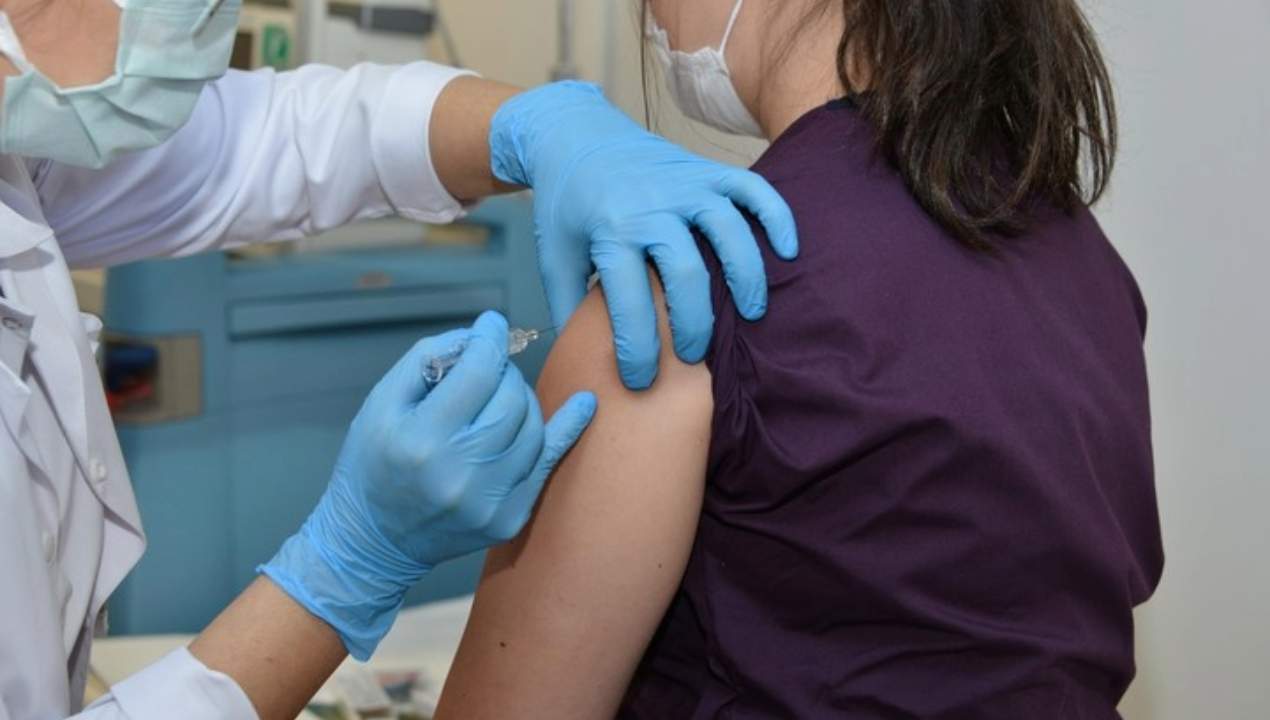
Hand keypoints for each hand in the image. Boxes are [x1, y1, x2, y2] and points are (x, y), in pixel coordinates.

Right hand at [259, 311, 595, 659]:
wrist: (374, 540)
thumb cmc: (372, 466)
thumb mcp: (381, 404)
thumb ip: (427, 359)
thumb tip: (477, 336)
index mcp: (422, 442)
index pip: (476, 375)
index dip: (489, 341)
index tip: (492, 325)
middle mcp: (459, 476)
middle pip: (510, 399)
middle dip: (503, 373)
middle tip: (486, 371)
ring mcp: (488, 502)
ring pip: (532, 427)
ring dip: (521, 400)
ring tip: (498, 398)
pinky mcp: (508, 519)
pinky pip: (547, 464)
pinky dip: (566, 429)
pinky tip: (584, 404)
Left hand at [489, 81, 797, 388]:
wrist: (574, 135)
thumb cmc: (566, 205)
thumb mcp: (553, 256)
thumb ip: (567, 307)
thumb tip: (581, 362)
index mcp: (609, 231)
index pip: (629, 302)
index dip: (637, 349)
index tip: (640, 381)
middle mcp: (651, 205)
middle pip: (686, 272)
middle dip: (693, 325)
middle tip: (693, 356)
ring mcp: (685, 184)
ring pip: (729, 230)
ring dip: (746, 277)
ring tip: (752, 315)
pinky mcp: (707, 170)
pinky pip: (753, 190)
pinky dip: (776, 217)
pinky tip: (787, 252)